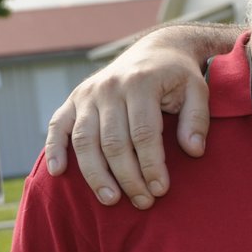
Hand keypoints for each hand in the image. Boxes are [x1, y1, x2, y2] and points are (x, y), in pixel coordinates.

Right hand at [44, 32, 216, 207]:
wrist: (155, 50)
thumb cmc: (178, 76)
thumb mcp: (197, 89)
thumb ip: (197, 119)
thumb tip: (194, 151)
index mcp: (141, 83)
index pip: (144, 133)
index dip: (151, 165)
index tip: (161, 190)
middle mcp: (109, 88)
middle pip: (113, 142)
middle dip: (128, 176)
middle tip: (143, 202)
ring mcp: (88, 93)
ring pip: (84, 140)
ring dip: (95, 173)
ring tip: (111, 199)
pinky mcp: (74, 99)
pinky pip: (57, 126)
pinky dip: (54, 149)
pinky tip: (58, 172)